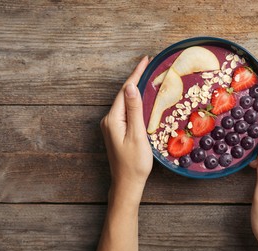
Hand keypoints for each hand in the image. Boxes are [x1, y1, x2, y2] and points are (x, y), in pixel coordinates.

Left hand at [96, 56, 151, 250]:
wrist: (127, 184)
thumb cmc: (134, 163)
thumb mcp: (137, 136)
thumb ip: (134, 111)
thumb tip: (131, 87)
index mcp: (113, 119)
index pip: (125, 91)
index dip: (136, 74)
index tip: (145, 60)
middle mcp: (109, 120)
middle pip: (123, 95)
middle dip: (135, 78)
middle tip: (148, 65)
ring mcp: (111, 126)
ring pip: (124, 102)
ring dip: (135, 89)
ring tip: (146, 77)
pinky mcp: (116, 131)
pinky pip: (125, 111)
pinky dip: (134, 102)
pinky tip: (141, 99)